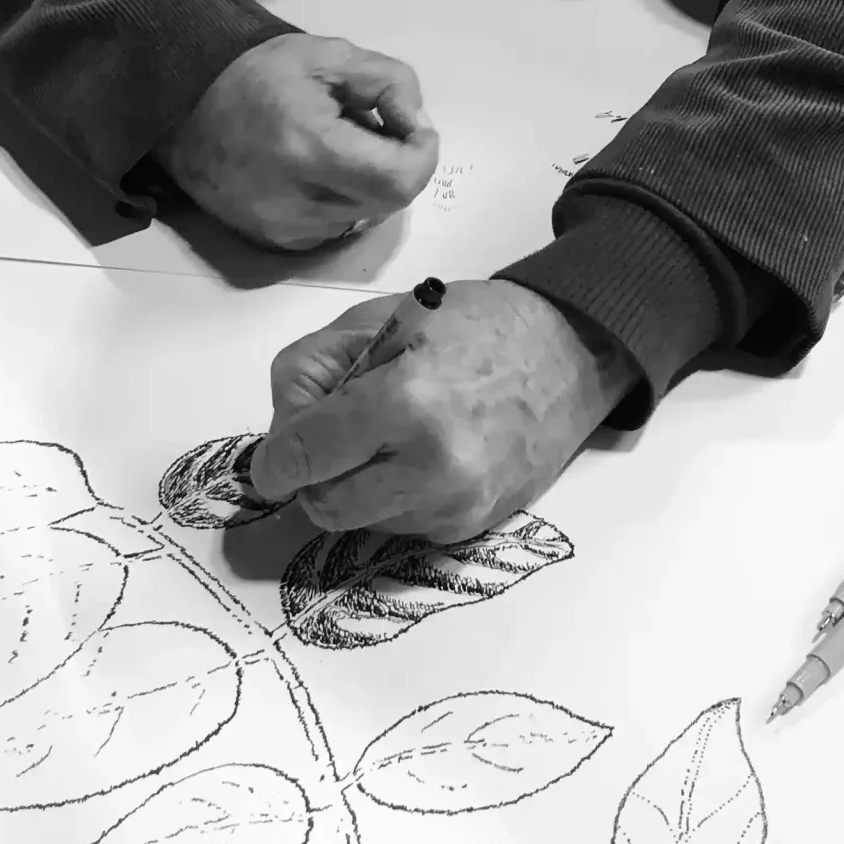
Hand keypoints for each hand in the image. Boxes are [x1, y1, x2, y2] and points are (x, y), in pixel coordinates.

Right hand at [158, 35, 439, 251]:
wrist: (181, 107)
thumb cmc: (257, 75)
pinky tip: (316, 170)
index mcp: (309, 148)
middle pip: (387, 201)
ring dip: (369, 183)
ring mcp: (283, 228)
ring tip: (337, 146)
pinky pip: (335, 228)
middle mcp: (295, 201)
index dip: (422, 155)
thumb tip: (416, 126)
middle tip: (373, 129)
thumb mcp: (330, 55)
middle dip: (396, 164)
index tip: (413, 128)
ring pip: (364, 216)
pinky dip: (342, 201)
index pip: (399, 180)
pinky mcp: (273, 241)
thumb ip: (389, 83)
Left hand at [249, 281, 642, 542]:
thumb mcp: (382, 315)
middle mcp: (430, 467)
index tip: (272, 458)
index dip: (273, 459)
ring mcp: (455, 504)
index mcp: (403, 402)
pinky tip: (418, 455)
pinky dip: (392, 499)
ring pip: (360, 522)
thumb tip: (281, 434)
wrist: (570, 354)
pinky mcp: (472, 526)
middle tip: (328, 440)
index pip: (301, 457)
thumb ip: (312, 368)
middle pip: (324, 506)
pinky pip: (400, 528)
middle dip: (312, 477)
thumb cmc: (474, 324)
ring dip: (354, 488)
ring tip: (384, 438)